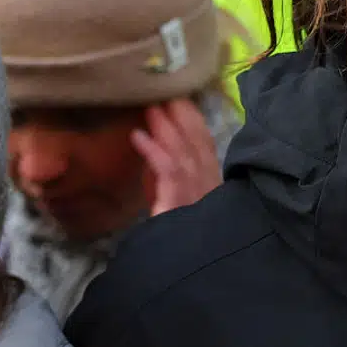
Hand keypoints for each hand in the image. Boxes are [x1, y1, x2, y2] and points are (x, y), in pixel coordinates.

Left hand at [131, 98, 222, 216]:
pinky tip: (137, 136)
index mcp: (208, 177)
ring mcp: (196, 189)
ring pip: (182, 149)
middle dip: (181, 112)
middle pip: (196, 138)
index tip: (179, 93)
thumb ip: (168, 169)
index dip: (192, 116)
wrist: (184, 259)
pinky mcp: (180, 200)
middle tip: (164, 87)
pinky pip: (167, 170)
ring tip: (149, 106)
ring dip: (165, 125)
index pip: (203, 140)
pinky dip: (153, 151)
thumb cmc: (178, 226)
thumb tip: (149, 139)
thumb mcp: (173, 193)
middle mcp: (207, 179)